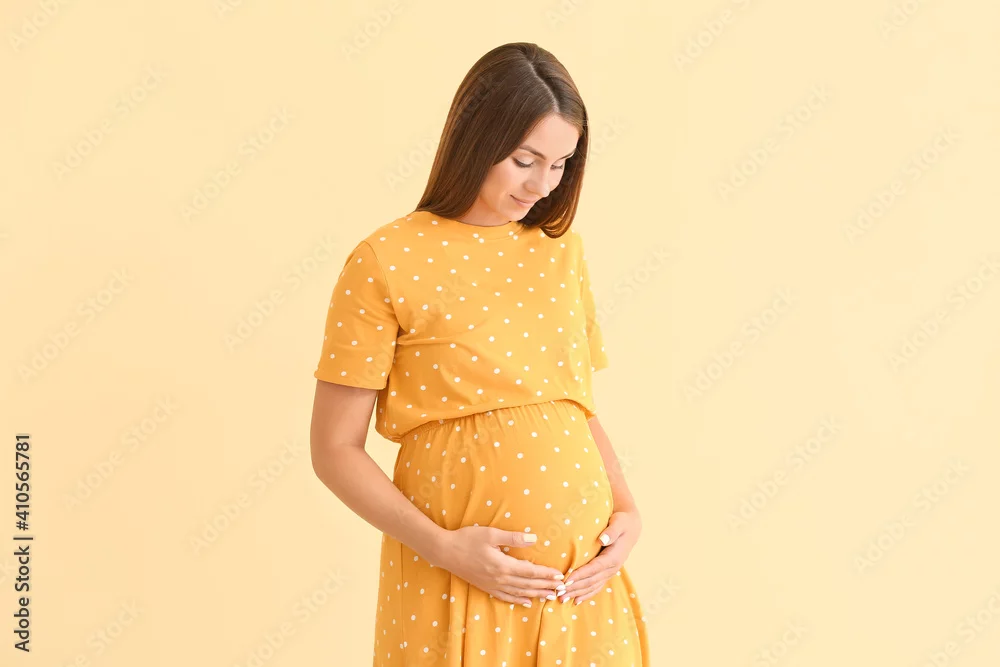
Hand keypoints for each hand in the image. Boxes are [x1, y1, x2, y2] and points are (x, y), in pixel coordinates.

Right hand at [434, 526, 566, 606]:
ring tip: (550, 597)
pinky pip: (505, 597)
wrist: (445, 551)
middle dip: (546, 586)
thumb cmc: (467, 539)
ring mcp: (492, 585)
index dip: (546, 575)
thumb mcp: (490, 534)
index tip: (560, 576)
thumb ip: (513, 538)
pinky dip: (518, 600)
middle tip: (562, 589)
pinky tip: (526, 602)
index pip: (531, 572)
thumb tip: (533, 539)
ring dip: (536, 595)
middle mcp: (500, 578)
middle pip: (528, 585)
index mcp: (503, 565)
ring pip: (519, 593)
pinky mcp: (485, 587)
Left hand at [558, 510, 641, 604]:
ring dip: (577, 594)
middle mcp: (612, 568)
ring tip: (562, 599)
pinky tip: (575, 601)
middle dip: (574, 588)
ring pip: (592, 587)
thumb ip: (612, 531)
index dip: (580, 575)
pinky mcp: (607, 573)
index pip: (594, 568)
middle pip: (591, 581)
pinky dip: (586, 595)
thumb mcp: (619, 523)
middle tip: (558, 593)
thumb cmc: (622, 523)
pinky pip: (596, 587)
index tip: (566, 580)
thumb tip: (602, 539)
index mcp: (613, 557)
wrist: (631, 528)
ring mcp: (610, 573)